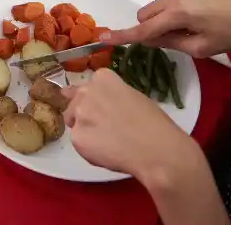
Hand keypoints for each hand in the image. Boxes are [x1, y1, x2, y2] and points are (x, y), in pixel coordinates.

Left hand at [62, 69, 198, 178]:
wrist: (156, 148)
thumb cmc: (153, 122)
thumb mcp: (133, 96)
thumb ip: (111, 94)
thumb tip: (98, 98)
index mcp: (103, 78)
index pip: (89, 86)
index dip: (97, 100)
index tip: (107, 110)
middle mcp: (87, 92)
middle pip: (76, 102)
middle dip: (86, 113)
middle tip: (106, 127)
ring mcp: (79, 114)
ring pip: (73, 121)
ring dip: (85, 129)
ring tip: (107, 141)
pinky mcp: (76, 137)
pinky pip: (77, 141)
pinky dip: (87, 147)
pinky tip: (105, 152)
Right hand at [102, 0, 230, 56]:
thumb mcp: (201, 48)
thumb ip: (170, 43)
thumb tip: (150, 39)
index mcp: (179, 13)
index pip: (145, 28)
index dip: (124, 36)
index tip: (103, 38)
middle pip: (146, 13)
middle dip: (150, 28)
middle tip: (174, 40)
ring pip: (157, 6)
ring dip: (163, 19)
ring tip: (190, 29)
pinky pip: (169, 0)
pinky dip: (173, 11)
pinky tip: (197, 17)